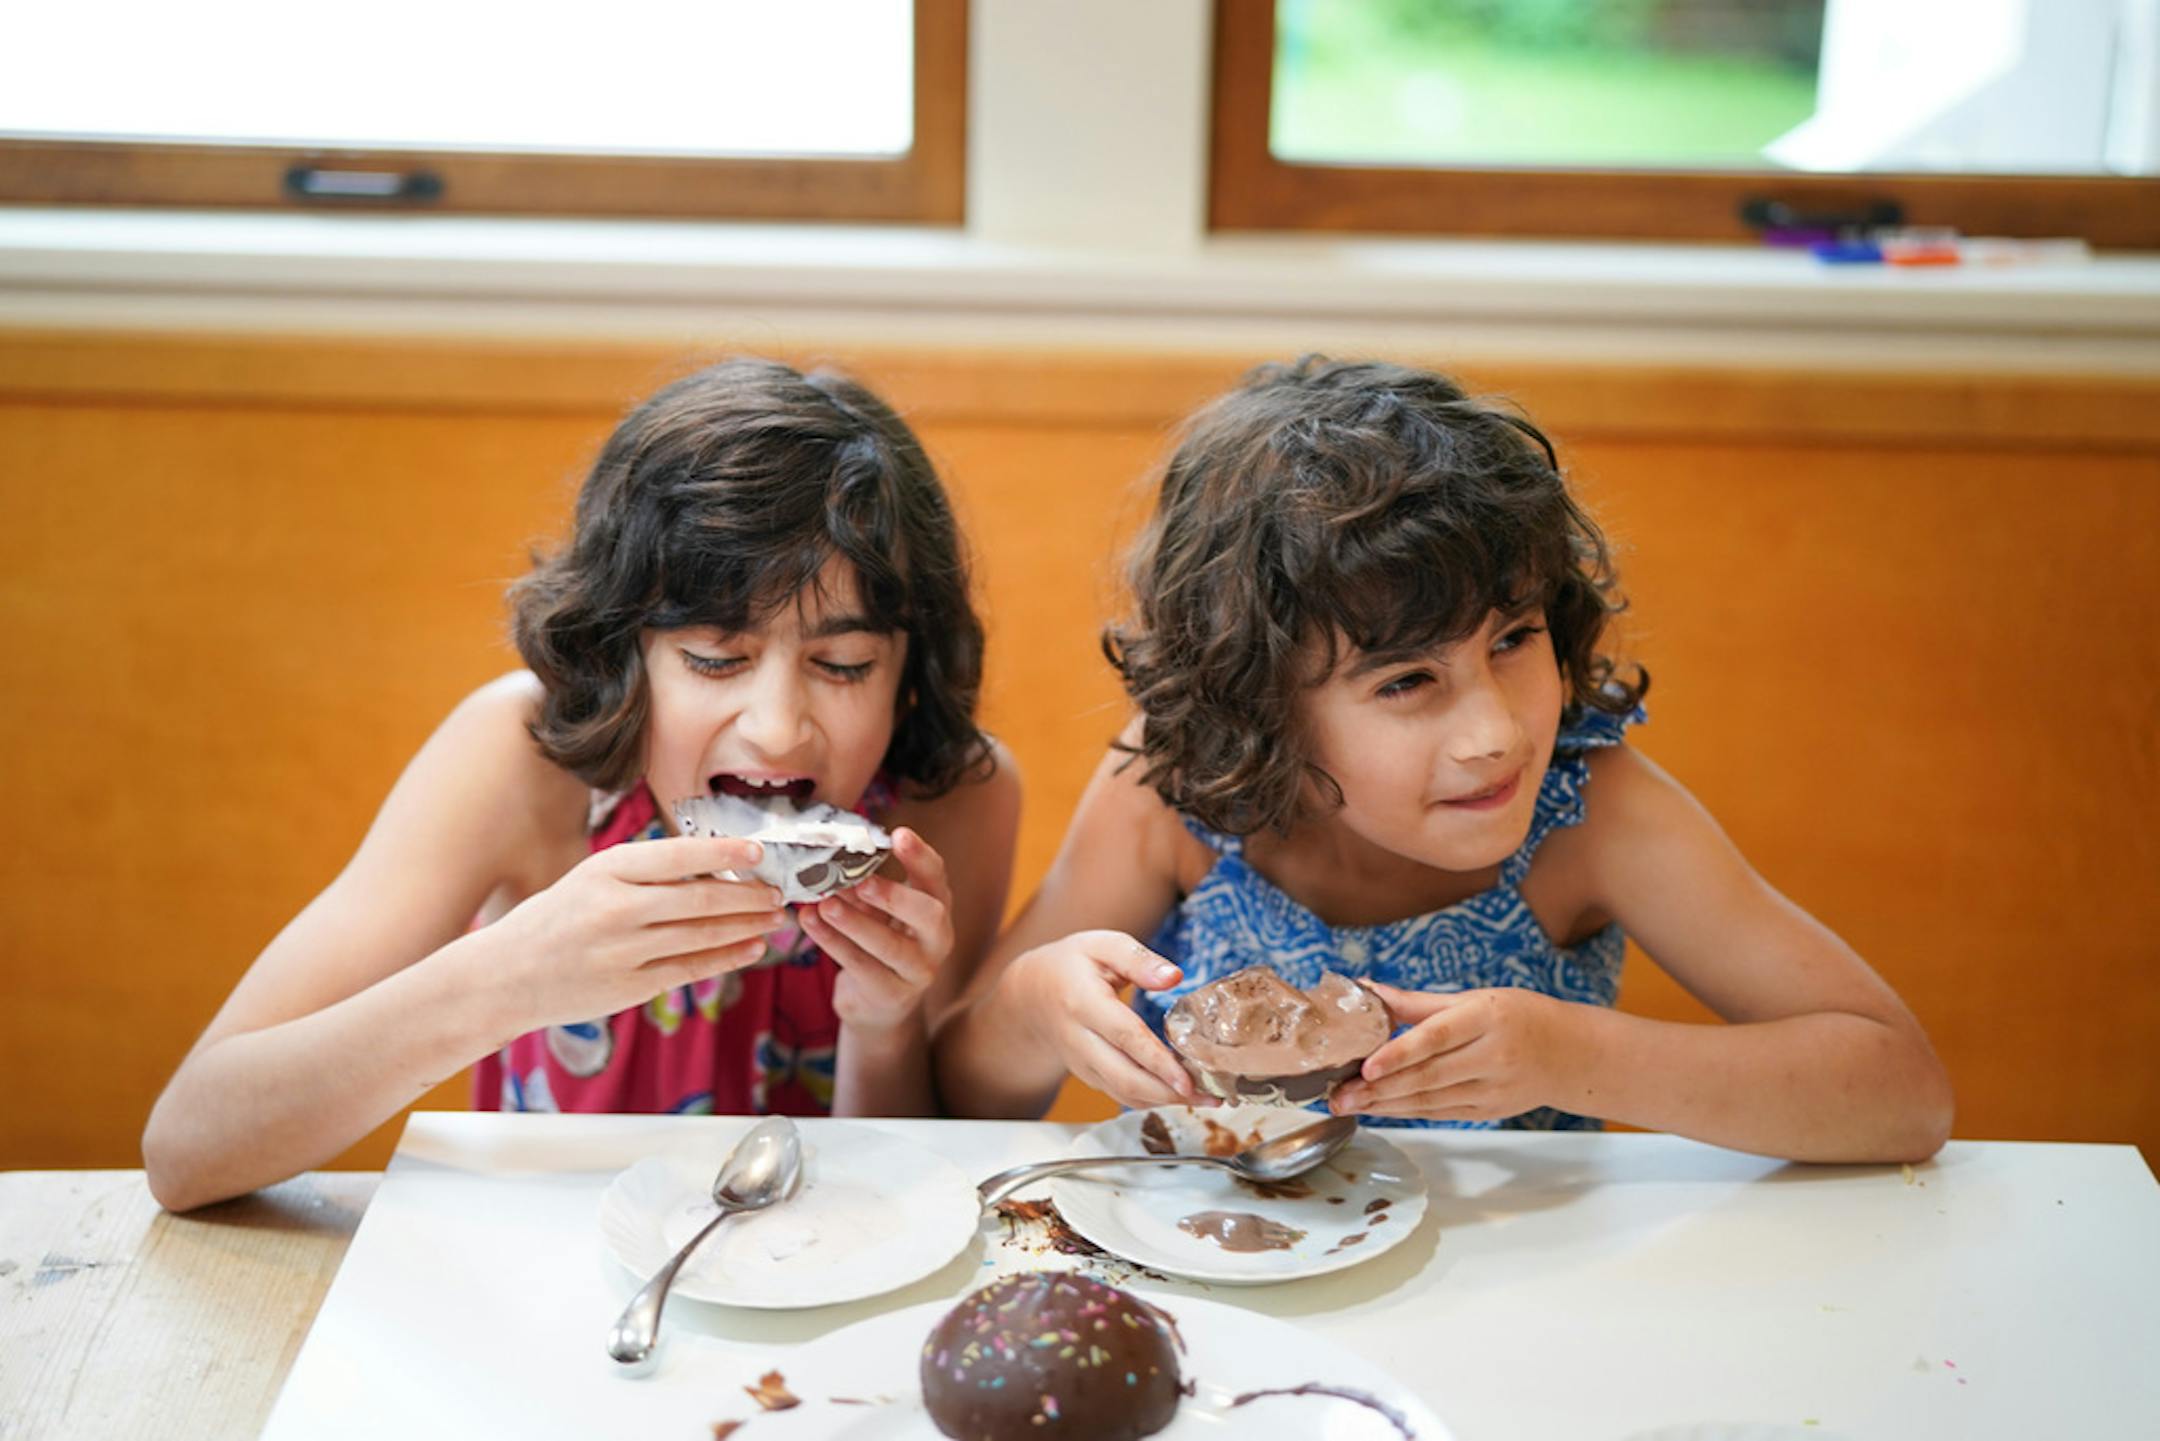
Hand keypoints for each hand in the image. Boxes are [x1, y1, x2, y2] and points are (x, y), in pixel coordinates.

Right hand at [487, 836, 785, 1029]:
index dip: (726, 853)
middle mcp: (618, 908)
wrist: (507, 974)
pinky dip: (728, 957)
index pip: (680, 855)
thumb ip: (645, 873)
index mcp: (608, 870)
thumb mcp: (591, 878)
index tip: (760, 852)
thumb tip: (715, 866)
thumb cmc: (556, 918)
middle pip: (702, 898)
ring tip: (775, 918)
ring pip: (703, 935)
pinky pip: (691, 969)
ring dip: (747, 925)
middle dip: (750, 895)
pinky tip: (752, 947)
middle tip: (780, 891)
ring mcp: (625, 951)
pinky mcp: (630, 987)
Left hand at [799, 827, 954, 1032]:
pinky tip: (811, 923)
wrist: (877, 1002)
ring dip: (856, 923)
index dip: (920, 856)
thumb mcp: (878, 910)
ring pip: (892, 946)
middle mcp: (937, 940)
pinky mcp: (892, 994)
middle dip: (894, 896)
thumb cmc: (879, 942)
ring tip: (825, 903)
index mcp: (936, 907)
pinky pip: (862, 967)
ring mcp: (919, 971)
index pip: (936, 877)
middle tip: (861, 881)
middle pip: (929, 914)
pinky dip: (834, 943)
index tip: (898, 834)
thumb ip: (865, 886)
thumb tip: (832, 855)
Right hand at [1008, 931, 1209, 1109]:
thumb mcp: (1102, 945)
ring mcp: (1081, 1063)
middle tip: (1211, 1095)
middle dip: (1169, 1093)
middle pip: (1125, 1077)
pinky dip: (1151, 1099)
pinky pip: (1120, 1094)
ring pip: (1124, 1093)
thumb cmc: (1070, 964)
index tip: (1189, 1078)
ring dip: (1165, 1101)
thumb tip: (1174, 976)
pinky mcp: (1087, 1075)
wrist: (1030, 995)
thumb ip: (1138, 959)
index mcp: (1083, 1002)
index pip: (1124, 1037)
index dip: (1157, 1061)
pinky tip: (1180, 1094)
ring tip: (1205, 1097)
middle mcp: (1079, 1039)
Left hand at [1330, 983, 1584, 1122]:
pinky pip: (1441, 1113)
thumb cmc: (1516, 1016)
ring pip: (1430, 1101)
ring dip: (1385, 1105)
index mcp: (1487, 1018)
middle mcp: (1492, 1056)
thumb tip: (1368, 989)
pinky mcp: (1489, 1111)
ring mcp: (1492, 1089)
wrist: (1568, 1054)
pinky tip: (1379, 1110)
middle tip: (1338, 1094)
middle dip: (1378, 1089)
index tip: (1367, 1066)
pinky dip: (1407, 1112)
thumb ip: (1417, 1002)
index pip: (1437, 1038)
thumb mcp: (1473, 999)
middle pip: (1427, 1076)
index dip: (1400, 1054)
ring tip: (1348, 1104)